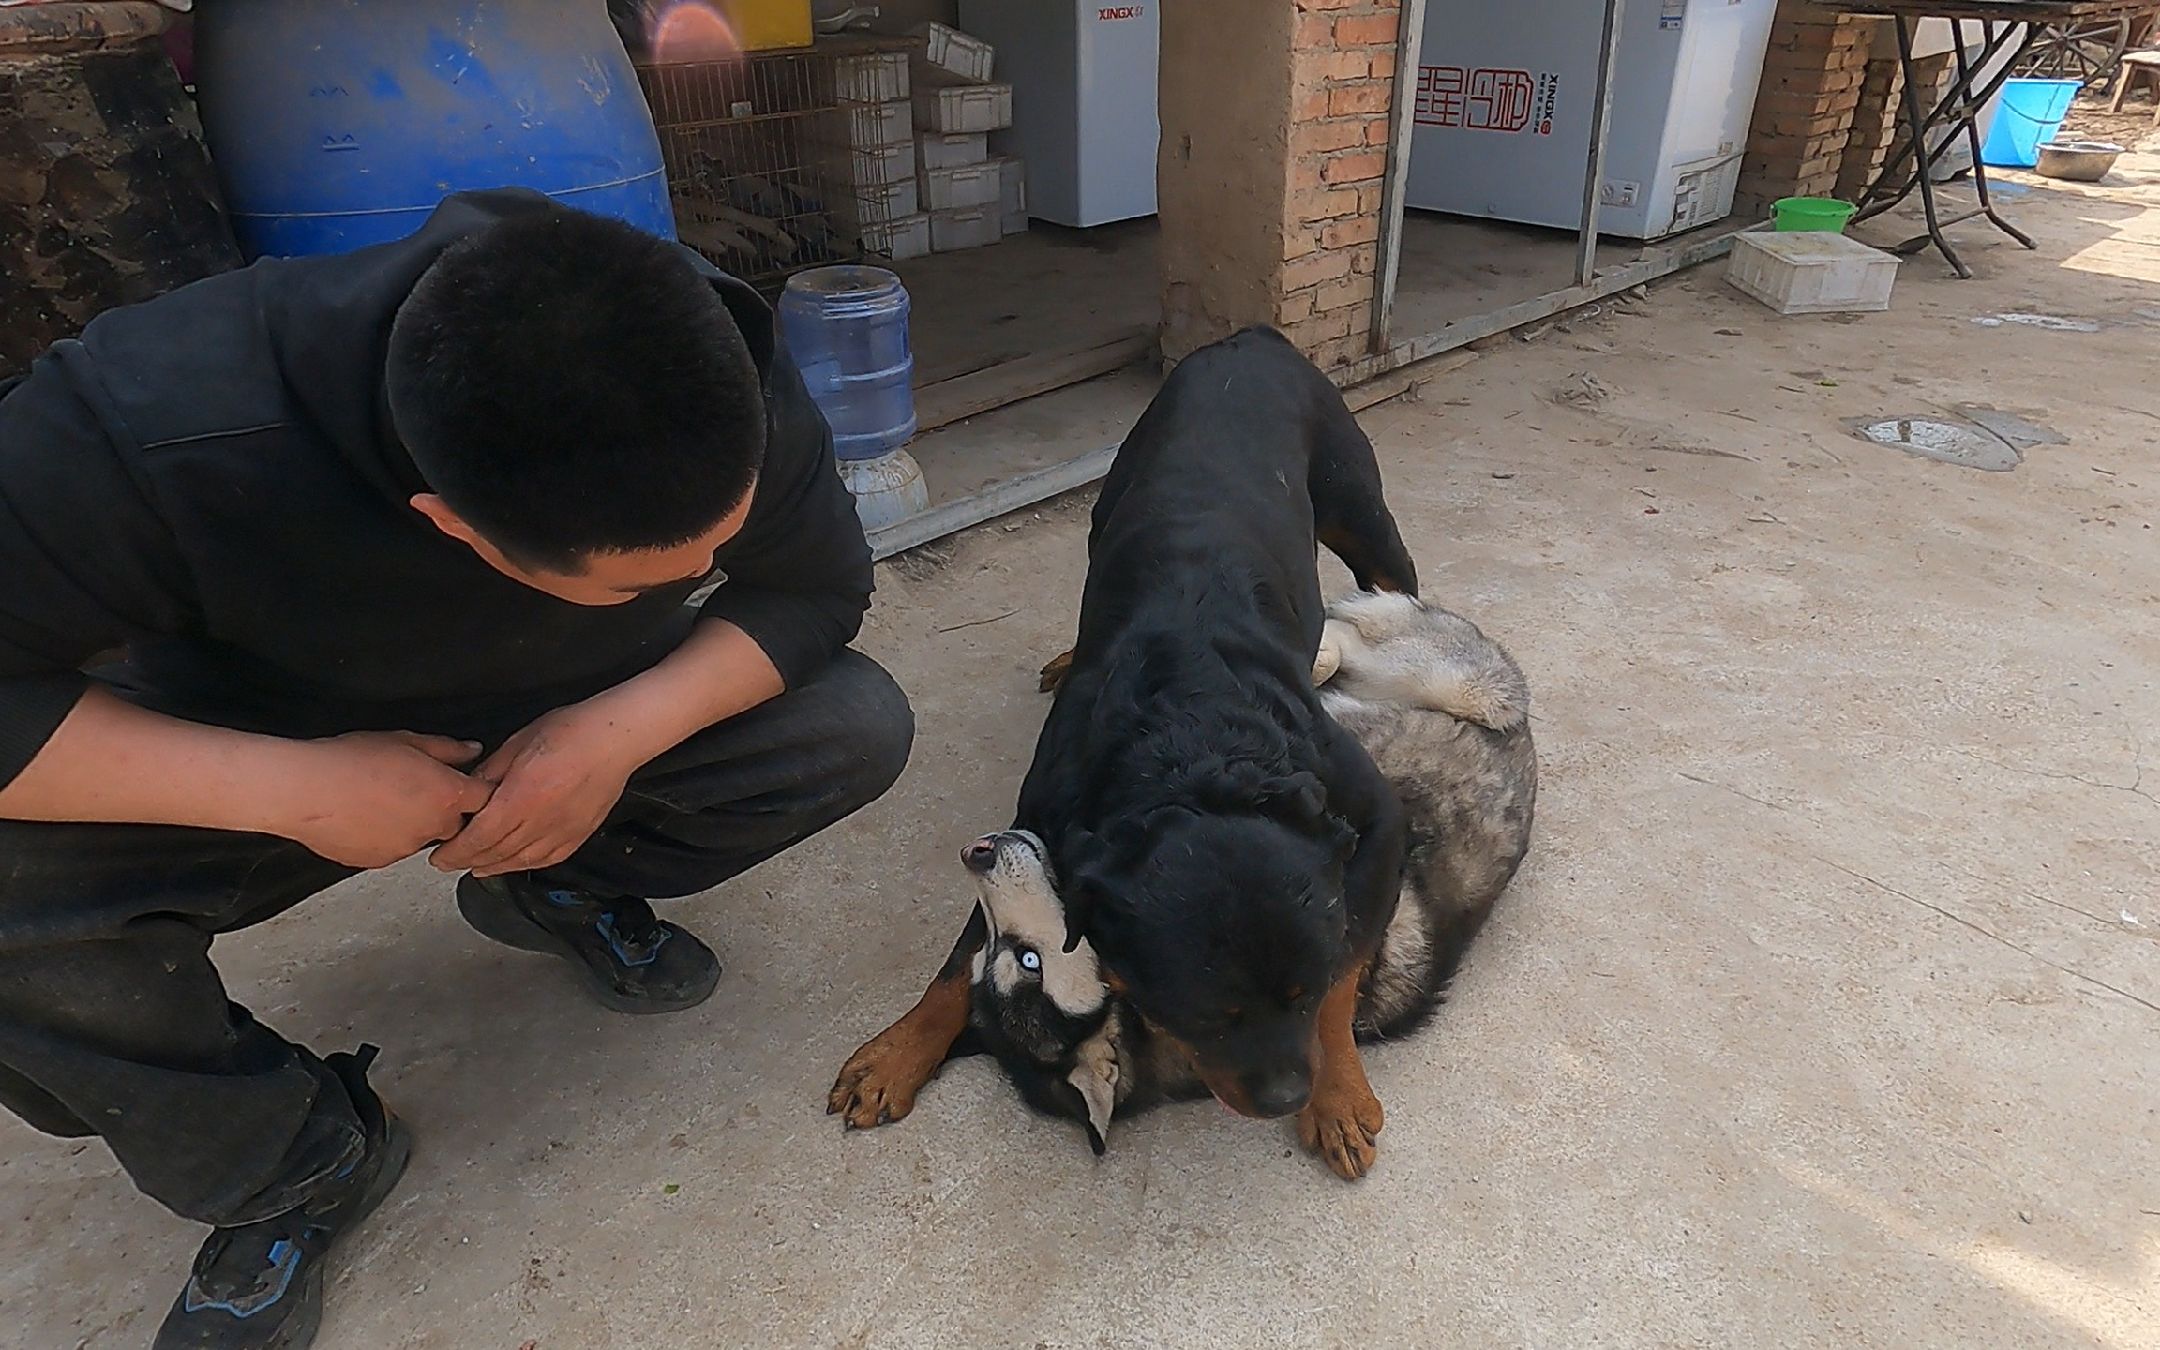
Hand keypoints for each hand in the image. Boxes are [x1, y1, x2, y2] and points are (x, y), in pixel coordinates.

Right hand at [283, 731, 493, 868]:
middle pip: (457, 823)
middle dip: (445, 809)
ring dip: (414, 823)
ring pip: (423, 837)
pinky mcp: (381, 862)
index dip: (479, 791)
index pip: (486, 799)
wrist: (305, 791)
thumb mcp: (406, 741)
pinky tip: (365, 816)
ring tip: (383, 800)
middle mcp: (434, 827)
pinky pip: (393, 849)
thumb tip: (471, 751)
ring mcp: (407, 849)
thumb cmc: (351, 760)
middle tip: (417, 789)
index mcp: (447, 795)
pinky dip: (387, 836)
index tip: (469, 785)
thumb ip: (447, 749)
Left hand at [428, 703, 644, 878]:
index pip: (479, 837)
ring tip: (478, 866)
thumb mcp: (517, 743)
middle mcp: (541, 821)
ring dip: (494, 866)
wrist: (615, 738)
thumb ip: (490, 772)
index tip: (440, 856)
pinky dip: (526, 864)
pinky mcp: (579, 833)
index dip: (456, 851)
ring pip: (520, 860)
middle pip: (496, 853)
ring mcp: (562, 830)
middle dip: (468, 860)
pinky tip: (516, 862)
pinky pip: (548, 859)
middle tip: (451, 862)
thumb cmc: (572, 732)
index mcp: (521, 797)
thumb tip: (470, 791)